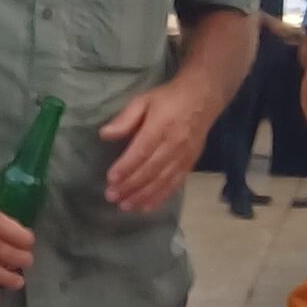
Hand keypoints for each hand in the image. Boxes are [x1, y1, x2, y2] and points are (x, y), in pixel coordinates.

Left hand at [98, 78, 218, 214]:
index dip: (126, 167)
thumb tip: (104, 134)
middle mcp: (174, 144)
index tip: (111, 179)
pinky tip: (146, 207)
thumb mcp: (144, 100)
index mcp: (161, 126)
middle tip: (111, 196)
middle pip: (150, 170)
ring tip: (125, 206)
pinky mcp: (189, 165)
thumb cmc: (168, 99)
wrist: (202, 99)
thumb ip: (125, 118)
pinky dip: (160, 198)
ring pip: (161, 181)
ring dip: (142, 196)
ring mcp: (183, 157)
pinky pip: (174, 185)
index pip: (142, 151)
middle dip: (130, 186)